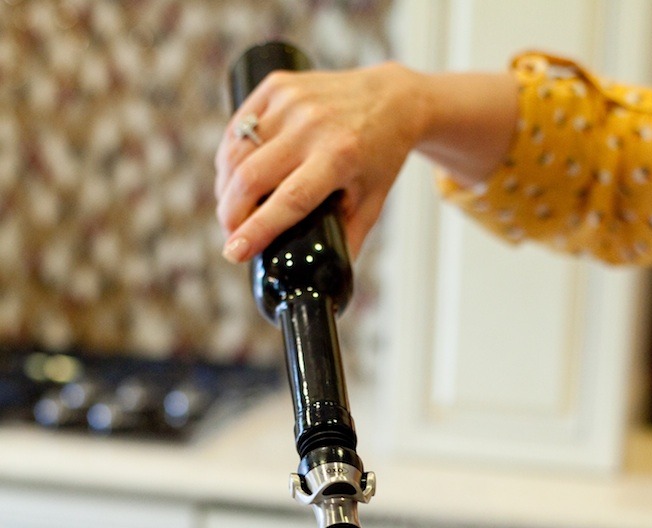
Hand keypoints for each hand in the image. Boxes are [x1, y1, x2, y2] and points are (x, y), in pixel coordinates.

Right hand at [214, 62, 424, 262]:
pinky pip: (238, 127)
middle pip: (251, 176)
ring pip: (236, 151)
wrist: (391, 98)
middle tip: (231, 236)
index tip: (233, 252)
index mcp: (339, 158)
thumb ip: (348, 240)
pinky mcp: (278, 86)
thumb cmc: (380, 157)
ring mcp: (292, 102)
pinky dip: (228, 157)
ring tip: (232, 210)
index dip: (256, 229)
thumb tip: (325, 282)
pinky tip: (233, 177)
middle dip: (231, 214)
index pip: (289, 200)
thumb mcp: (372, 203)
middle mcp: (313, 127)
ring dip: (225, 188)